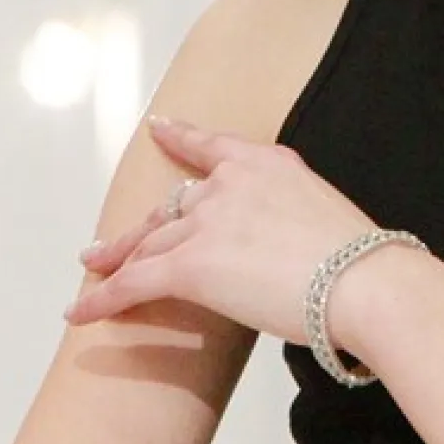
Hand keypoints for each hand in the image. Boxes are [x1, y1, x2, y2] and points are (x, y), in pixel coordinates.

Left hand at [63, 115, 380, 353]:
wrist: (364, 283)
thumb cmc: (362, 263)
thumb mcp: (327, 216)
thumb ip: (291, 218)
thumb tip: (284, 248)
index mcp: (268, 165)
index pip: (212, 147)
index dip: (180, 137)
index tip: (159, 128)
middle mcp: (230, 185)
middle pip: (171, 206)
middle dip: (139, 229)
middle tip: (110, 244)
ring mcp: (207, 222)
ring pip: (148, 243)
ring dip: (116, 261)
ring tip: (93, 274)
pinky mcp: (189, 264)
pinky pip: (133, 283)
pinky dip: (103, 300)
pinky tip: (80, 314)